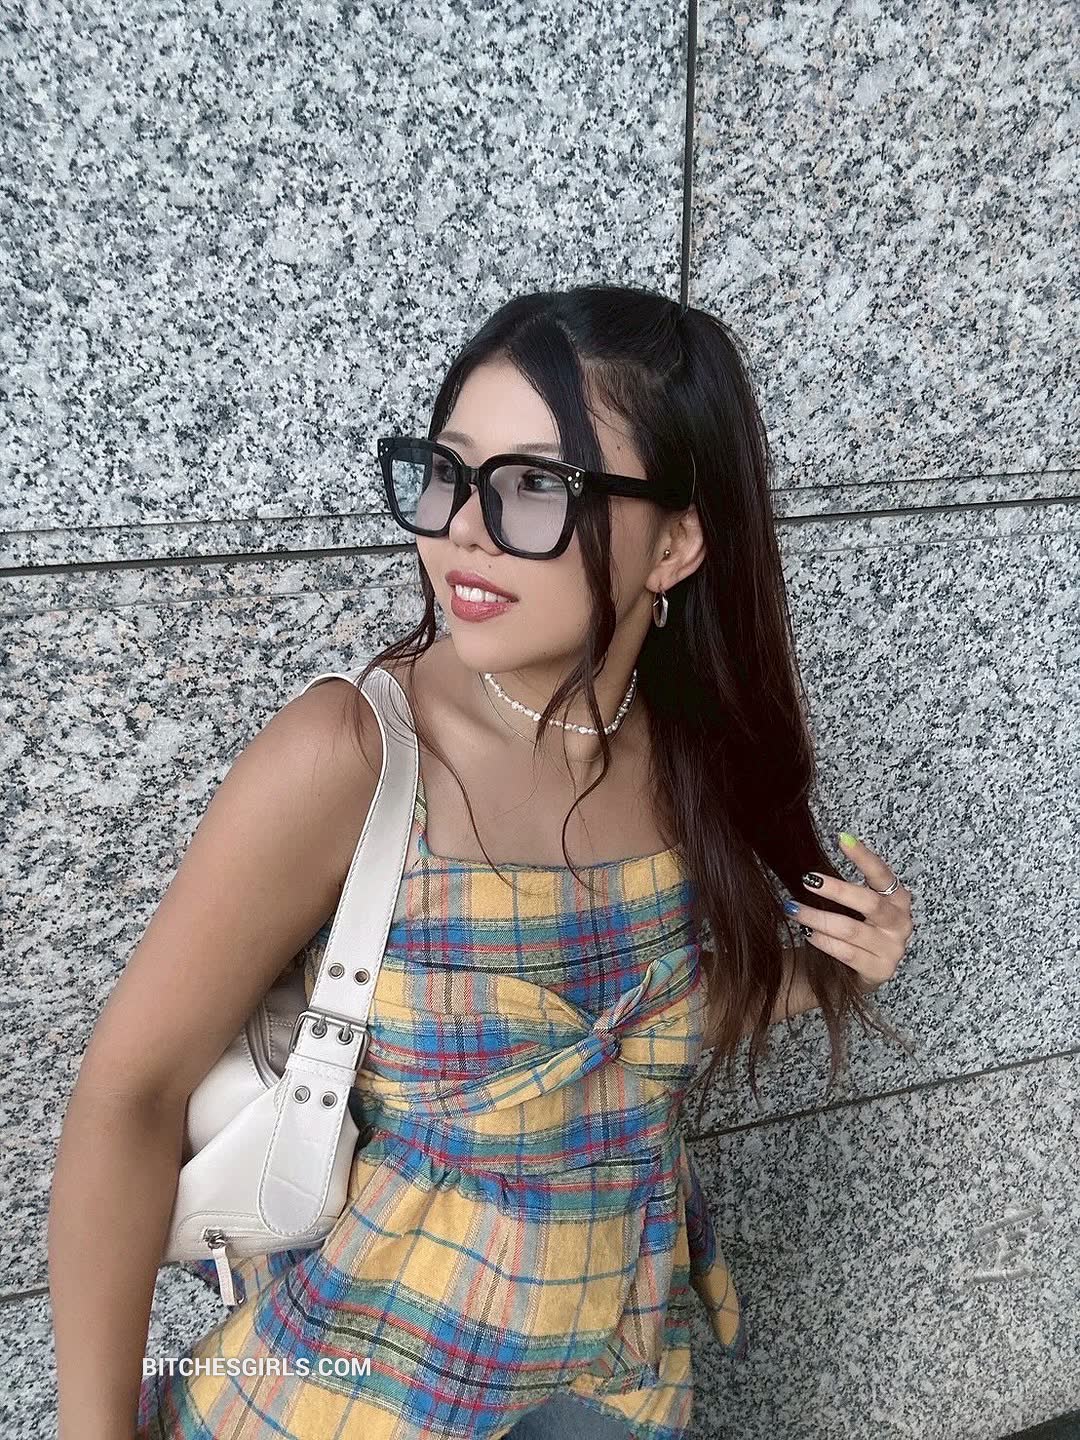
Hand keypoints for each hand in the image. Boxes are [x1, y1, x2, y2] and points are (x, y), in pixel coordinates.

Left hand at [786, 832, 913, 993]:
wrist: (861, 971)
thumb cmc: (858, 928)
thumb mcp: (858, 906)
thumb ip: (847, 887)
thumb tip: (815, 865)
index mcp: (898, 899)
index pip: (882, 874)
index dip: (863, 856)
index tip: (842, 839)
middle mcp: (900, 922)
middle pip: (868, 903)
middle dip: (836, 890)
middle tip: (808, 880)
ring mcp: (893, 949)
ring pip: (851, 929)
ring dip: (817, 918)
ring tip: (793, 909)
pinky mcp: (880, 970)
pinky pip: (846, 953)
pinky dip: (824, 941)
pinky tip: (807, 933)